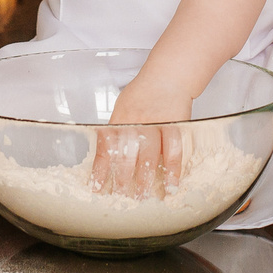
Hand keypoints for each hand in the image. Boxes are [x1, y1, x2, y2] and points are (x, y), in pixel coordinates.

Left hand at [94, 81, 193, 200]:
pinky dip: (173, 171)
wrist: (167, 77)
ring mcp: (156, 125)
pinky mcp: (175, 127)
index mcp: (119, 119)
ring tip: (141, 196)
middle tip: (120, 196)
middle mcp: (135, 123)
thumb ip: (116, 130)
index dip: (101, 169)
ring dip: (145, 179)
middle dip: (122, 179)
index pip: (106, 147)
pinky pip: (174, 152)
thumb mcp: (122, 108)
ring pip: (149, 156)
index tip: (97, 187)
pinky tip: (171, 185)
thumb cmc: (143, 92)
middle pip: (126, 155)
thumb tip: (106, 155)